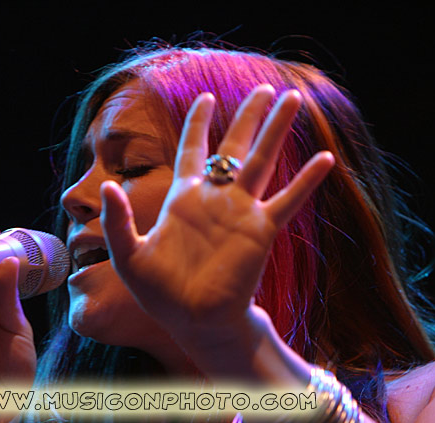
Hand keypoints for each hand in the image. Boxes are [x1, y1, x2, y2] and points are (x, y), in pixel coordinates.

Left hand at [100, 85, 333, 351]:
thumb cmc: (160, 292)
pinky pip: (287, 200)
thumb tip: (109, 187)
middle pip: (234, 146)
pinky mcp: (260, 231)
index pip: (192, 150)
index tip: (206, 97)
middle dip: (249, 117)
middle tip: (266, 89)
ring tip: (294, 99)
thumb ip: (117, 221)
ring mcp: (240, 212)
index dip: (198, 124)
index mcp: (184, 199)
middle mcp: (215, 198)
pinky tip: (326, 159)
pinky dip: (306, 181)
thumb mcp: (129, 255)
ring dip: (277, 130)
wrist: (193, 320)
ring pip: (263, 160)